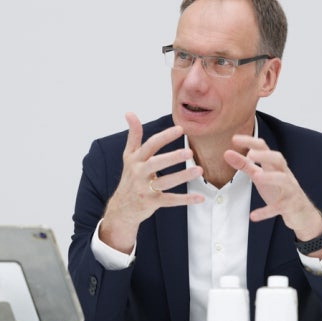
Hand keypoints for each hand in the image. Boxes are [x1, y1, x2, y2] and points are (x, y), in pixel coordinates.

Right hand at [100, 113, 204, 252]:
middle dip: (173, 157)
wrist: (121, 208)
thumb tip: (130, 113)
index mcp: (135, 159)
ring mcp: (144, 189)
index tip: (180, 129)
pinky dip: (186, 199)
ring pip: (165, 182)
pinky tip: (200, 197)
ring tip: (199, 170)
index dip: (165, 137)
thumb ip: (133, 135)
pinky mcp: (151, 203)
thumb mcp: (129, 156)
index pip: (151, 145)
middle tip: (190, 152)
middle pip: (156, 163)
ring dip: (182, 176)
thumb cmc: (130, 178)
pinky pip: (170, 200)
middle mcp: (138, 173)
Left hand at [224, 134, 321, 242]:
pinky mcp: (289, 205)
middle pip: (278, 159)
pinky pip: (279, 207)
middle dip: (265, 155)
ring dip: (270, 177)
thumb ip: (244, 165)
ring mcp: (289, 189)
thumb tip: (227, 153)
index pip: (264, 148)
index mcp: (275, 165)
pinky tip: (253, 216)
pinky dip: (266, 211)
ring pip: (283, 180)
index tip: (234, 138)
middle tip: (250, 154)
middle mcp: (284, 174)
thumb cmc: (279, 190)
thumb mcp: (260, 176)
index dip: (251, 142)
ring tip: (257, 176)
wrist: (302, 213)